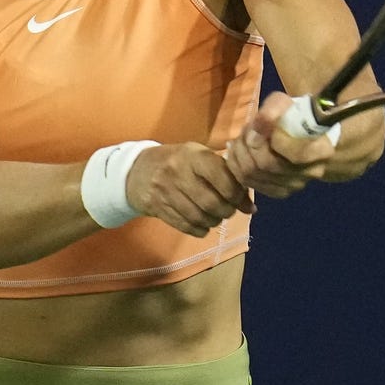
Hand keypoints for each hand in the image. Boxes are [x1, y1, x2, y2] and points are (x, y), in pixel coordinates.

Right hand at [126, 143, 254, 236]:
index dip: (237, 193)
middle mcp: (178, 172)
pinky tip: (204, 224)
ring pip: (199, 217)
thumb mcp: (197, 155)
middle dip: (227, 211)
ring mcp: (166, 192)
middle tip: (230, 210)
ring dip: (214, 221)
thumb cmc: (177, 161)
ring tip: (217, 216)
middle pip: (211, 202)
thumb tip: (248, 198)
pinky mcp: (158, 209)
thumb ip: (222, 171)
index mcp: (193, 155)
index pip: (221, 176)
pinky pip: (186, 226)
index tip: (244, 201)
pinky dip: (200, 229)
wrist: (137, 170)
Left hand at [225, 92, 336, 198]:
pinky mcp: (279, 192)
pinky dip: (237, 165)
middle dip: (249, 144)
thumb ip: (272, 110)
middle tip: (246, 129)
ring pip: (254, 174)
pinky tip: (239, 151)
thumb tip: (257, 125)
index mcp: (322, 150)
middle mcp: (311, 173)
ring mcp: (294, 186)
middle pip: (268, 165)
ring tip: (242, 138)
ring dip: (240, 152)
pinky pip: (248, 182)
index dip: (272, 140)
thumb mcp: (284, 103)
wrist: (297, 132)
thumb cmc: (292, 115)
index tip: (259, 124)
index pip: (295, 154)